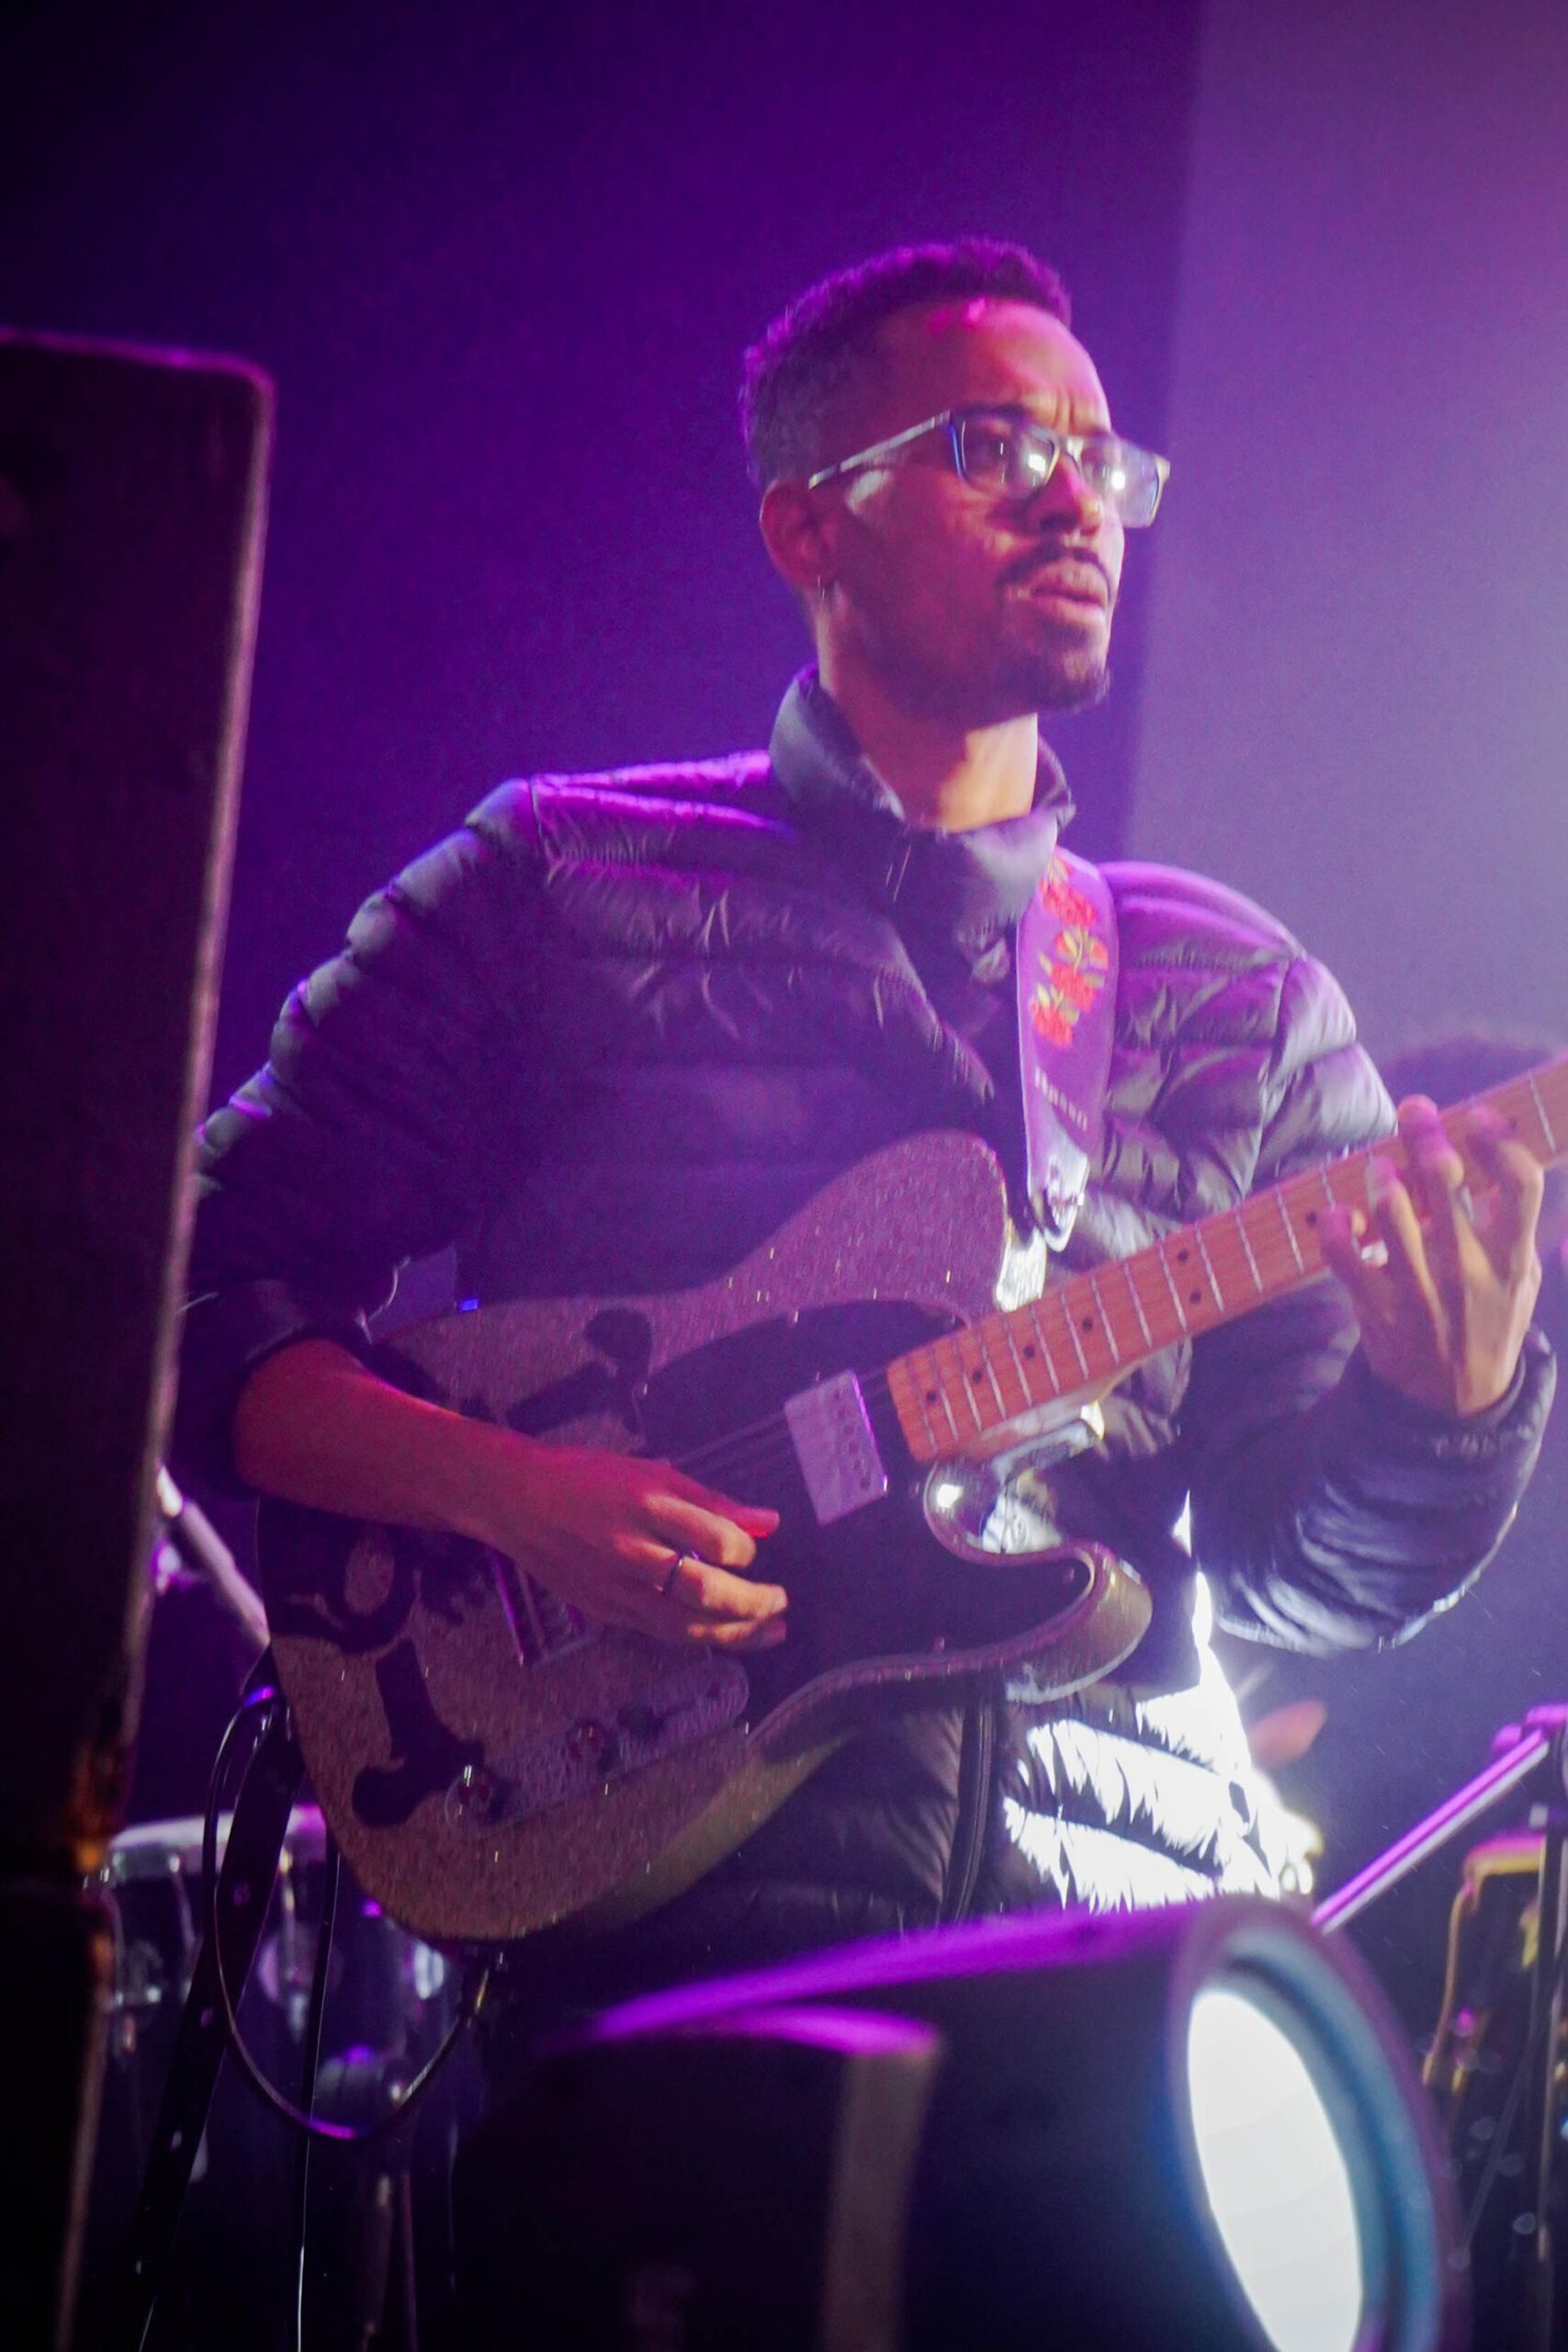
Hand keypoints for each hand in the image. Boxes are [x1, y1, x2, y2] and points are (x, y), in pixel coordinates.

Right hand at [468, 1430, 786, 1649]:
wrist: (518, 1500)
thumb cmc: (590, 1477)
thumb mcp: (652, 1472)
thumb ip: (712, 1501)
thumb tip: (769, 1522)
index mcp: (646, 1505)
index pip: (714, 1540)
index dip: (744, 1552)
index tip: (751, 1551)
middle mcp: (633, 1550)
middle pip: (705, 1591)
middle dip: (753, 1604)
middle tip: (781, 1602)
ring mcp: (616, 1587)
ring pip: (686, 1625)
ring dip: (736, 1633)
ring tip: (770, 1631)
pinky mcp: (605, 1611)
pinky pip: (661, 1633)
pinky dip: (698, 1637)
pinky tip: (723, 1635)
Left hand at [1320, 1096, 1542, 1417]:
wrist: (1454, 1401)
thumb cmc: (1488, 1322)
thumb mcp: (1521, 1279)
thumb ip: (1513, 1225)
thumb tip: (1498, 1154)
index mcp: (1512, 1256)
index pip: (1521, 1183)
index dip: (1499, 1140)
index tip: (1477, 1117)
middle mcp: (1468, 1267)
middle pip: (1445, 1179)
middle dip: (1426, 1134)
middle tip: (1414, 1112)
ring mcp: (1420, 1287)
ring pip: (1391, 1210)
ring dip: (1381, 1175)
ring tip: (1380, 1166)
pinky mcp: (1377, 1306)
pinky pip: (1344, 1255)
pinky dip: (1334, 1226)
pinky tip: (1337, 1213)